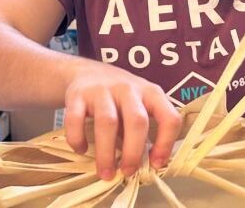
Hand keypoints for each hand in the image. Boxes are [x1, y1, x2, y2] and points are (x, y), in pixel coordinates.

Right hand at [63, 59, 181, 180]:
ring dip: (106, 153)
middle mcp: (129, 89)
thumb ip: (143, 132)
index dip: (166, 143)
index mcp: (151, 93)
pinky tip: (81, 150)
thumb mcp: (140, 106)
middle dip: (133, 152)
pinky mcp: (78, 94)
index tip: (155, 164)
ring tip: (105, 173)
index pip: (169, 117)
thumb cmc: (120, 98)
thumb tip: (145, 167)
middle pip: (137, 121)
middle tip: (127, 172)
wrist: (87, 72)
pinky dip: (78, 138)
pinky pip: (76, 119)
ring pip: (108, 122)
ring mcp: (102, 90)